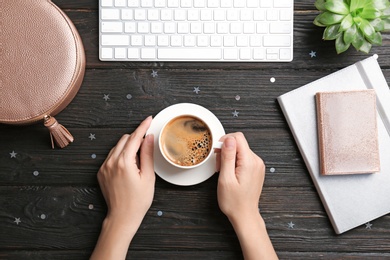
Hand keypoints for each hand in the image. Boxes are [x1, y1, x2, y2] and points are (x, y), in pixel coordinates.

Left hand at [91, 116, 154, 259]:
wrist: (122, 217)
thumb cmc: (138, 200)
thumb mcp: (148, 176)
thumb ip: (147, 154)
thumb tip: (148, 137)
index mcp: (124, 162)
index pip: (134, 137)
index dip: (143, 126)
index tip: (149, 119)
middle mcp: (111, 162)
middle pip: (125, 139)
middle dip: (136, 137)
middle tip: (147, 143)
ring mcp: (104, 167)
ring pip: (117, 146)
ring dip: (128, 146)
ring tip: (139, 159)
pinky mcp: (101, 172)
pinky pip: (111, 156)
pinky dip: (120, 155)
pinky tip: (129, 165)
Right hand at [216, 132, 277, 259]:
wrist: (244, 215)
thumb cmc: (234, 202)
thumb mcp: (226, 178)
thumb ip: (227, 156)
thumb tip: (228, 139)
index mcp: (249, 162)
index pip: (238, 137)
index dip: (224, 141)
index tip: (217, 152)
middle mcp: (256, 161)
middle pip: (238, 143)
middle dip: (225, 150)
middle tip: (219, 166)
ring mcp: (257, 165)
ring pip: (240, 150)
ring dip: (229, 157)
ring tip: (224, 171)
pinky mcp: (255, 169)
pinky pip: (243, 157)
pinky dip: (234, 162)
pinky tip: (229, 173)